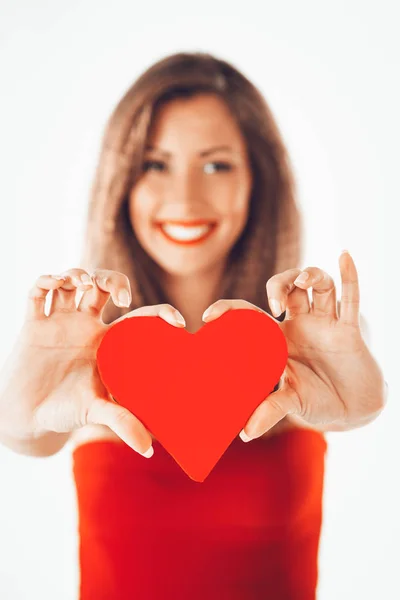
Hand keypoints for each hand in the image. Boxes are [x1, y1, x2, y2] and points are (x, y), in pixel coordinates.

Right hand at [0, 268, 185, 456]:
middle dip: (113, 280)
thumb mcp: (96, 413)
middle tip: (119, 295)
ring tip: (80, 283)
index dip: (159, 312)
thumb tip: (148, 448)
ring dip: (78, 274)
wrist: (28, 417)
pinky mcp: (34, 323)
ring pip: (72, 282)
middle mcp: (87, 326)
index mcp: (109, 342)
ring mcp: (61, 322)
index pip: (140, 317)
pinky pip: (37, 293)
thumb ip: (122, 423)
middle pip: (104, 287)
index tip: (176, 320)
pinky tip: (53, 284)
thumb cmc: (65, 413)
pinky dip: (45, 281)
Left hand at [201, 251, 386, 440]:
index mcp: (277, 340)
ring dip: (311, 275)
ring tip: (304, 281)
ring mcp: (324, 323)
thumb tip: (245, 433)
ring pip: (318, 285)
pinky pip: (351, 297)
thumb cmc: (317, 402)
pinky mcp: (349, 328)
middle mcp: (299, 325)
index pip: (251, 315)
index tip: (209, 315)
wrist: (353, 410)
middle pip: (286, 288)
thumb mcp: (292, 403)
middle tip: (274, 304)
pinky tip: (344, 256)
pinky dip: (349, 276)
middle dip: (279, 285)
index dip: (230, 309)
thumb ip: (270, 411)